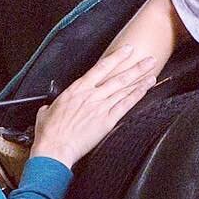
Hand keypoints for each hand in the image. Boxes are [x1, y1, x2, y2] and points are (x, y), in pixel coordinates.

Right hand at [31, 46, 157, 168]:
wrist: (55, 148)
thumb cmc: (49, 132)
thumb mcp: (46, 112)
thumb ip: (51, 106)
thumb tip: (49, 107)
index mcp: (77, 89)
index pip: (101, 68)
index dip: (116, 57)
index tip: (127, 50)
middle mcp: (91, 95)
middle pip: (118, 76)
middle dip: (135, 67)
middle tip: (149, 59)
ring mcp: (101, 107)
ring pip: (124, 89)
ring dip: (140, 80)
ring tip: (152, 72)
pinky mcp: (107, 121)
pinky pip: (125, 106)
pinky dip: (136, 96)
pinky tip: (144, 90)